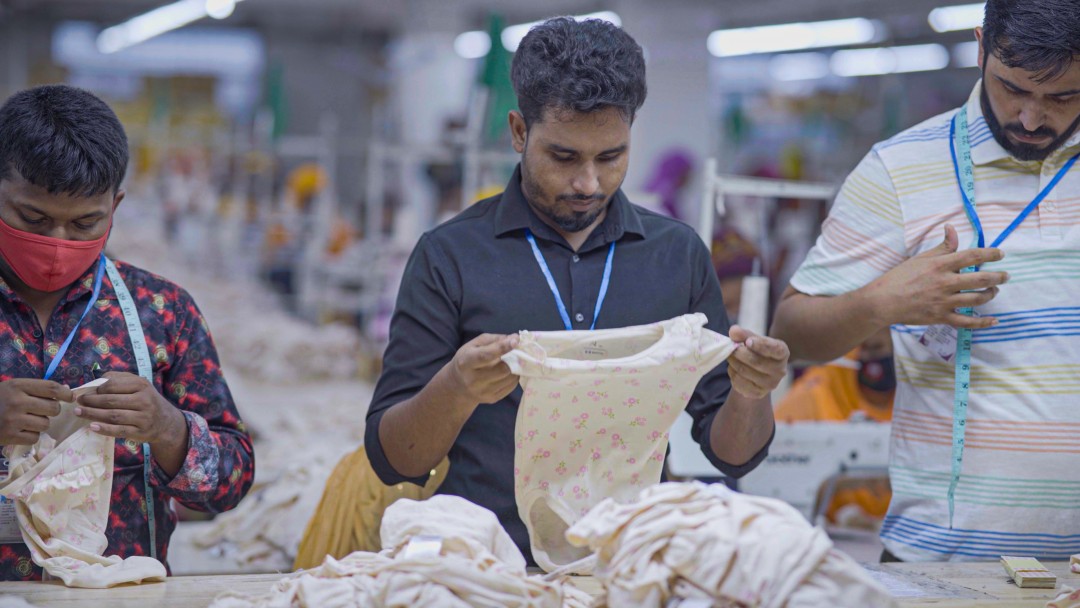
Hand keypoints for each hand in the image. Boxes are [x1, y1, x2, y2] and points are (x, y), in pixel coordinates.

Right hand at [0, 379, 72, 444]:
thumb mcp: (13, 388)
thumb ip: (36, 388)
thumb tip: (65, 390)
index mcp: (18, 386)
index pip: (51, 388)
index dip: (65, 393)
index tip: (70, 397)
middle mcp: (16, 402)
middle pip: (53, 408)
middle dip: (52, 410)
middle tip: (42, 411)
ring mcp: (13, 420)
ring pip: (45, 424)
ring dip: (40, 424)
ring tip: (27, 421)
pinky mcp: (9, 436)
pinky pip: (35, 437)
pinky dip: (31, 435)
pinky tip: (20, 430)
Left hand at [74, 372, 184, 443]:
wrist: (166, 421)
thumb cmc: (146, 400)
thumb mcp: (139, 385)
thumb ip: (119, 380)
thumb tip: (95, 381)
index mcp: (142, 385)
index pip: (113, 385)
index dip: (96, 389)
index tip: (85, 392)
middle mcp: (144, 400)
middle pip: (111, 401)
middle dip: (91, 401)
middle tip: (78, 402)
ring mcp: (143, 417)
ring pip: (113, 416)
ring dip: (93, 414)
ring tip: (78, 412)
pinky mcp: (141, 432)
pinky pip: (119, 431)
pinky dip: (104, 429)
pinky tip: (92, 427)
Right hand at [448, 334, 519, 405]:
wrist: (458, 386)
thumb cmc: (467, 360)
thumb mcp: (473, 345)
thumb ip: (493, 339)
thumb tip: (514, 338)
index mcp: (466, 363)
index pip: (485, 356)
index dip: (502, 347)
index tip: (515, 340)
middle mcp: (473, 380)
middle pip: (502, 369)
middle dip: (513, 358)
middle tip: (517, 351)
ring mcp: (483, 392)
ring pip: (510, 378)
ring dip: (516, 367)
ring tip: (512, 361)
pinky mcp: (492, 399)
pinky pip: (512, 386)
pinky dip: (514, 376)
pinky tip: (509, 371)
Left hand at [728, 325, 788, 398]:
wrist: (757, 371)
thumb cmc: (757, 351)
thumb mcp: (753, 339)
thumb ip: (744, 334)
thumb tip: (733, 331)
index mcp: (782, 353)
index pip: (774, 349)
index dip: (760, 345)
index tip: (747, 341)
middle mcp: (780, 370)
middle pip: (756, 361)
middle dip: (739, 353)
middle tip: (730, 348)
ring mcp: (770, 384)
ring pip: (744, 372)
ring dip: (733, 362)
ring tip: (730, 357)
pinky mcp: (758, 393)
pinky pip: (739, 383)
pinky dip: (732, 374)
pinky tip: (733, 369)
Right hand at [865, 224, 1006, 328]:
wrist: (883, 301)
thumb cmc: (900, 277)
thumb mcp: (920, 258)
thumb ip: (942, 246)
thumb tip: (951, 228)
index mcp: (940, 265)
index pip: (972, 256)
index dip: (990, 254)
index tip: (1000, 254)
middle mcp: (945, 283)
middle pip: (981, 279)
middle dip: (998, 276)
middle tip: (1005, 276)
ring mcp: (944, 302)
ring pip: (977, 299)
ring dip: (991, 294)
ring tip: (994, 290)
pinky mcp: (941, 317)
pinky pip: (967, 322)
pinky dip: (983, 322)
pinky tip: (994, 321)